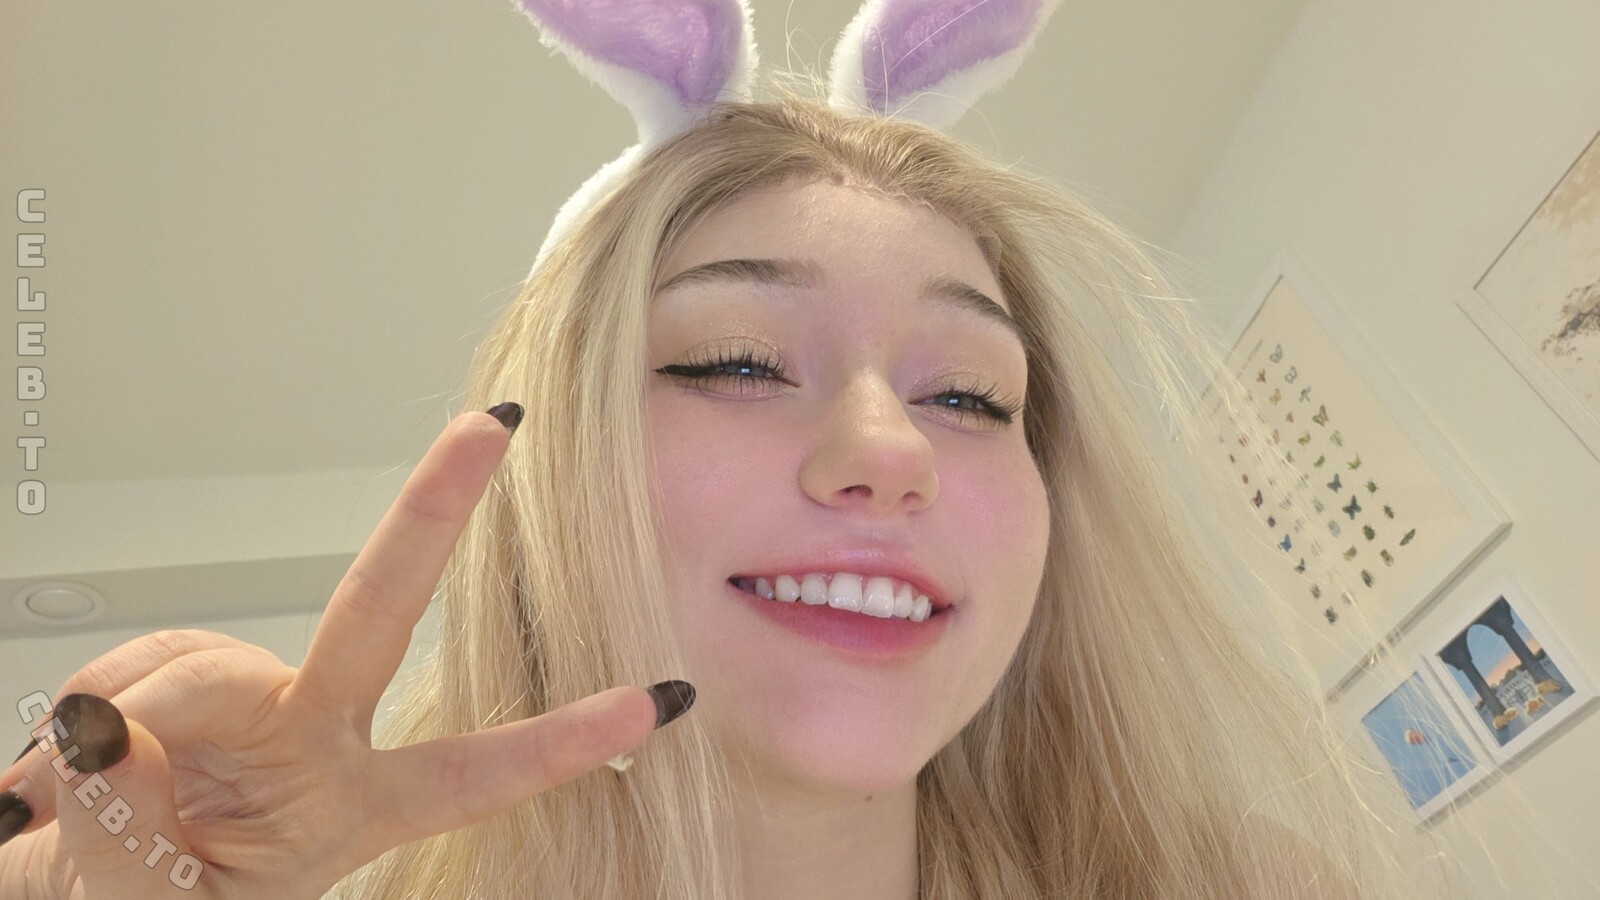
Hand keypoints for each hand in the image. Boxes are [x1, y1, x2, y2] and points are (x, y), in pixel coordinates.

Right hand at [0, 405, 694, 898]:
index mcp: (350, 807)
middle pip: (375, 613)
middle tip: (491, 425)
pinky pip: (124, 673)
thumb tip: (110, 733)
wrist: (71, 895)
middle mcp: (314, 737)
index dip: (567, 736)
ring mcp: (246, 702)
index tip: (661, 700)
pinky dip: (85, 715)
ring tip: (72, 804)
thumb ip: (132, 833)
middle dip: (432, 513)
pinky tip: (65, 764)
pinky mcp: (173, 679)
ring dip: (119, 724)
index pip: (475, 772)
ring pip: (183, 669)